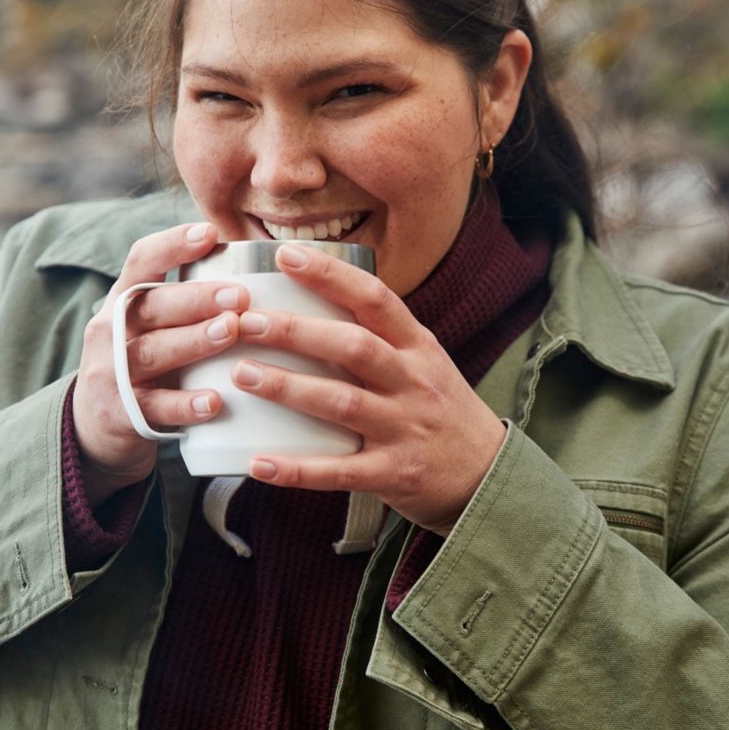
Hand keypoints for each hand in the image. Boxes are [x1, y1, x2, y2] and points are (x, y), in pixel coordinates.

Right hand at [73, 222, 249, 507]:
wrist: (97, 426)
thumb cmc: (146, 361)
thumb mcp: (153, 325)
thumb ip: (188, 297)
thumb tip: (256, 262)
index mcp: (125, 300)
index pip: (142, 261)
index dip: (173, 245)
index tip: (210, 233)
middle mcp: (112, 330)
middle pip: (151, 306)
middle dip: (196, 298)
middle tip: (240, 294)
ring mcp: (113, 373)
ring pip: (152, 352)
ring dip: (193, 341)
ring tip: (232, 330)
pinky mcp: (122, 415)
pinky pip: (155, 408)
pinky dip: (185, 405)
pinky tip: (215, 401)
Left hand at [232, 244, 506, 534]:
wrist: (486, 474)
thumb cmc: (438, 408)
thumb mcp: (422, 360)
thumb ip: (376, 334)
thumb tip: (307, 296)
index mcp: (417, 346)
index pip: (375, 299)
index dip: (330, 275)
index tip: (285, 256)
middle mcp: (413, 381)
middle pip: (354, 347)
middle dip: (297, 332)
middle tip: (246, 321)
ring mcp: (404, 428)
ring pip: (342, 403)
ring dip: (289, 388)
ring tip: (242, 375)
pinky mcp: (394, 474)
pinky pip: (339, 471)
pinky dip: (297, 469)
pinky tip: (257, 463)